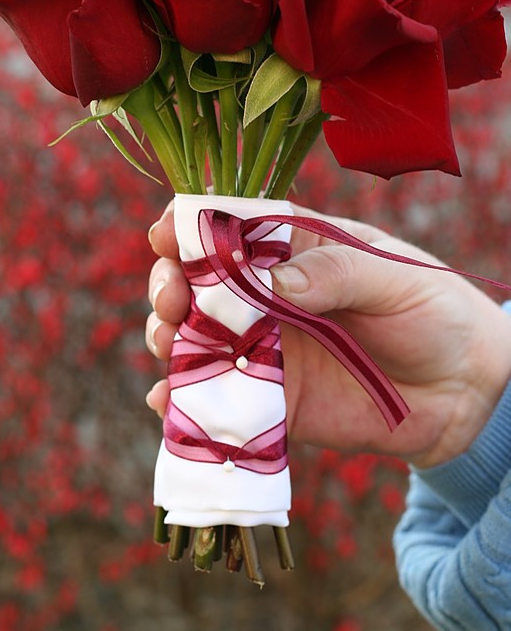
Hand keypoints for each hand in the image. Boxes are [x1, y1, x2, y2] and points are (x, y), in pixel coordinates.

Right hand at [145, 201, 510, 467]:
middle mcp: (268, 296)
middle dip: (170, 285)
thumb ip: (335, 273)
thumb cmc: (433, 311)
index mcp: (294, 248)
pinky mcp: (271, 400)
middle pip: (198, 282)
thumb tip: (271, 282)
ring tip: (169, 345)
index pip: (230, 227)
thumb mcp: (393, 277)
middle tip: (172, 300)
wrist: (464, 391)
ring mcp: (265, 348)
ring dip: (169, 339)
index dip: (191, 227)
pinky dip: (186, 402)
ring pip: (197, 339)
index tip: (166, 236)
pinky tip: (169, 403)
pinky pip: (220, 399)